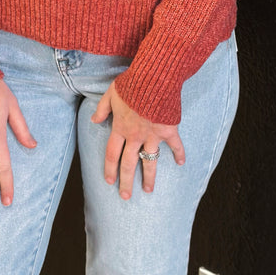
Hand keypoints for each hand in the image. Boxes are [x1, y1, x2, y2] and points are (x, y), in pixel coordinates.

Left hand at [91, 83, 184, 198]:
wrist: (154, 78)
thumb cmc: (131, 84)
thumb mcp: (111, 93)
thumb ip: (102, 108)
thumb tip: (94, 120)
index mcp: (120, 127)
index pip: (112, 153)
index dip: (109, 168)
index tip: (109, 181)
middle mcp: (135, 135)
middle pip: (129, 164)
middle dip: (126, 182)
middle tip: (125, 196)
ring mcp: (152, 135)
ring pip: (150, 161)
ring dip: (149, 177)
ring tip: (148, 190)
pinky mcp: (168, 130)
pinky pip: (175, 145)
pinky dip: (179, 153)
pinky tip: (181, 163)